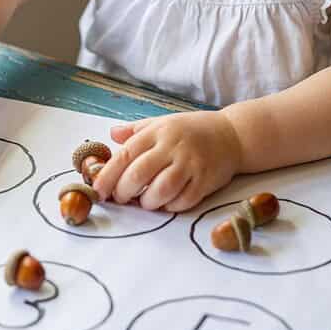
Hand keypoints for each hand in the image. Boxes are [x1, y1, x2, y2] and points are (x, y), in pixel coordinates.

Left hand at [92, 110, 241, 211]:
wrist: (232, 135)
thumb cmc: (191, 130)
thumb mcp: (162, 122)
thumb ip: (136, 131)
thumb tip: (111, 135)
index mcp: (158, 132)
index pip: (125, 155)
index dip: (108, 175)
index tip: (98, 190)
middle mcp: (173, 146)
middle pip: (139, 174)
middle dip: (124, 192)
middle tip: (121, 198)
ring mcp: (191, 164)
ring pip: (161, 190)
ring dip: (147, 202)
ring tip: (145, 202)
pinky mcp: (206, 180)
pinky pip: (183, 200)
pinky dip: (170, 206)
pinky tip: (166, 203)